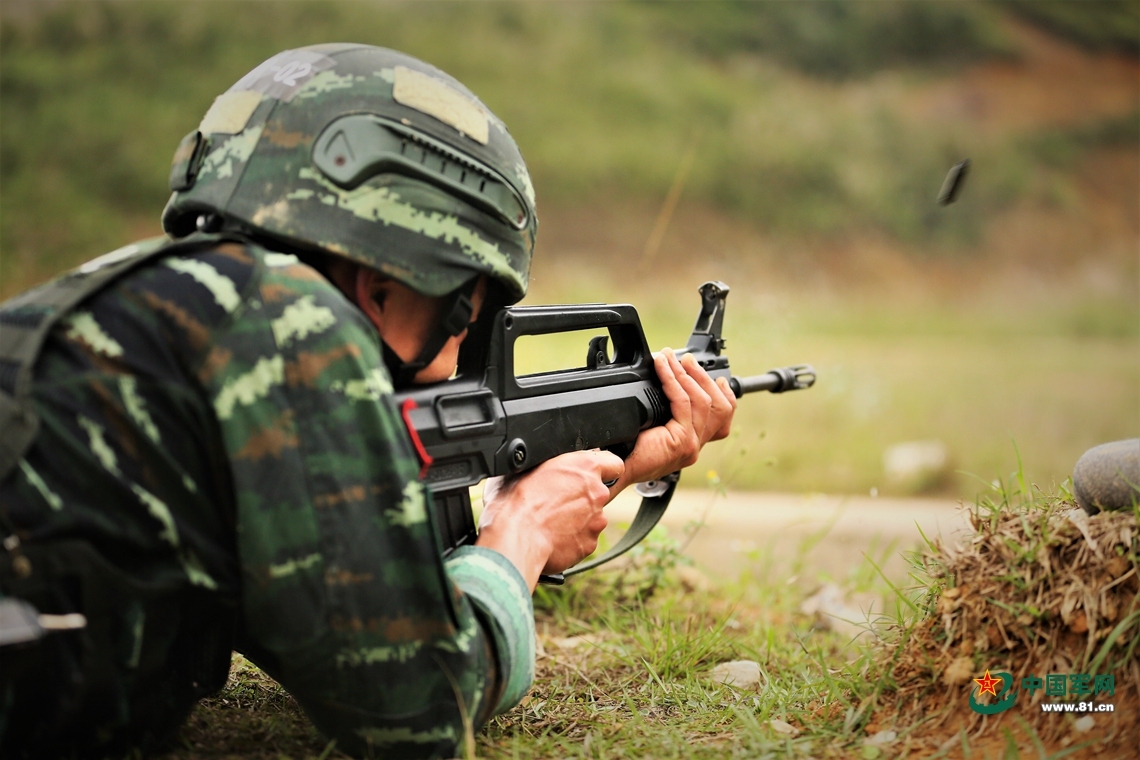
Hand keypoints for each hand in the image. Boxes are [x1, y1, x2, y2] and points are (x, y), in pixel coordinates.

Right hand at [475, 450, 623, 589]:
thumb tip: (543, 464)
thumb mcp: (527, 466)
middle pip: (598, 493)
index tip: (592, 474)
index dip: (604, 469)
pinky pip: (582, 539)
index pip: (613, 463)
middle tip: (556, 503)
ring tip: (549, 523)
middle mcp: (597, 492)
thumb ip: (548, 464)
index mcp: (584, 466)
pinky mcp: (589, 544)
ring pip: (591, 518)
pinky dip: (570, 539)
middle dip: (582, 498)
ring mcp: (596, 520)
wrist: (514, 536)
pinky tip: (550, 538)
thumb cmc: (515, 500)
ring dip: (576, 520)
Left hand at [614, 348, 736, 488]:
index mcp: (690, 444)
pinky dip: (672, 380)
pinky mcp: (682, 442)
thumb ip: (666, 411)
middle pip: (718, 408)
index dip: (724, 395)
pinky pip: (683, 402)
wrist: (612, 468)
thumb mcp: (651, 427)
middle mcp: (695, 446)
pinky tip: (662, 368)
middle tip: (686, 360)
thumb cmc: (623, 449)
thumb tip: (668, 378)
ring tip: (672, 358)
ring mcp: (691, 445)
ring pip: (701, 401)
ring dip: (686, 374)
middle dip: (703, 378)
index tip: (716, 376)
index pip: (722, 420)